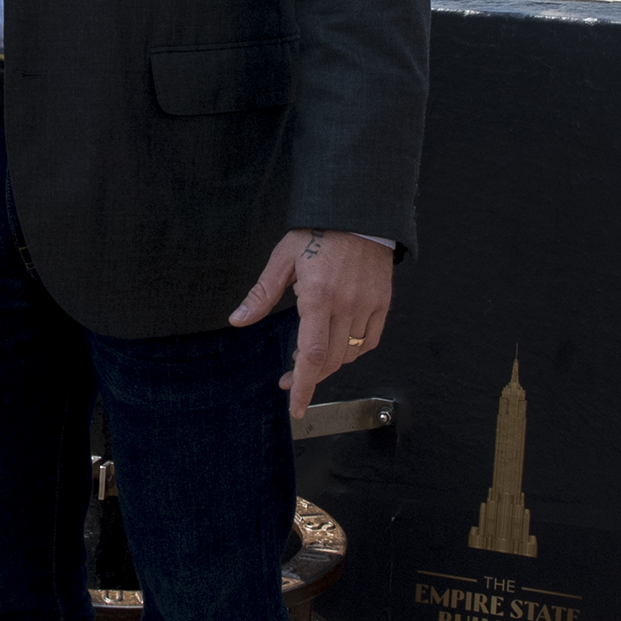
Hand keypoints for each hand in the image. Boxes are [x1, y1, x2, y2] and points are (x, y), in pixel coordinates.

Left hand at [229, 229, 392, 403]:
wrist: (359, 212)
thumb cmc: (318, 233)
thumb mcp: (283, 259)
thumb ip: (262, 294)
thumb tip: (238, 320)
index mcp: (317, 296)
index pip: (312, 355)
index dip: (303, 386)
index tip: (295, 407)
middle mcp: (345, 305)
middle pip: (330, 361)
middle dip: (308, 377)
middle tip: (289, 376)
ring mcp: (367, 305)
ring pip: (349, 354)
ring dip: (328, 363)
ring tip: (311, 354)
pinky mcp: (382, 303)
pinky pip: (368, 341)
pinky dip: (352, 350)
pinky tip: (337, 343)